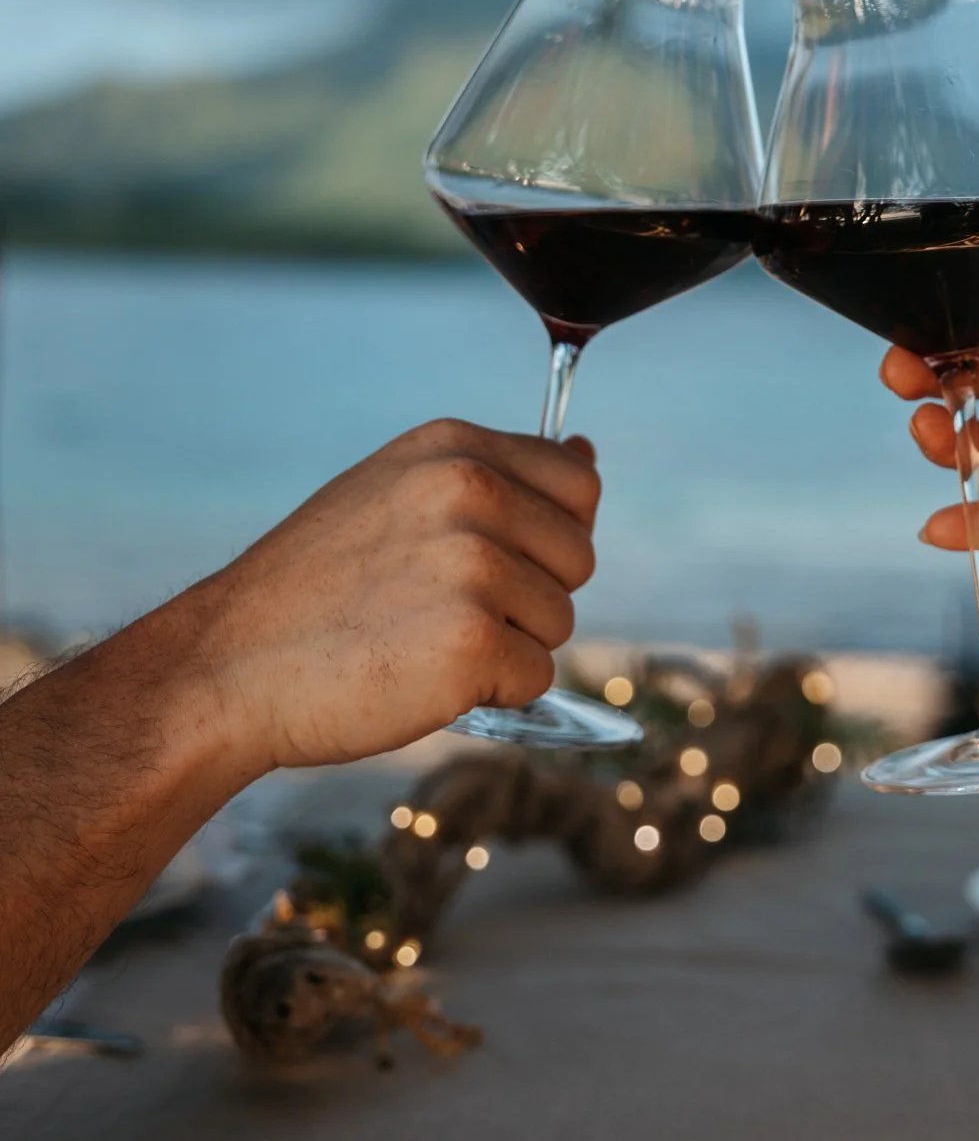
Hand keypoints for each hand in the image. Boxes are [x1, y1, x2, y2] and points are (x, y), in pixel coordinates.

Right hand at [177, 420, 599, 772]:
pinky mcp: (473, 641)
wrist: (227, 667)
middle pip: (578, 557)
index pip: (577, 483)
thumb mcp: (398, 492)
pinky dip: (491, 693)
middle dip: (531, 595)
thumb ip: (494, 474)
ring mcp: (474, 565)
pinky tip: (422, 677)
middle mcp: (469, 491)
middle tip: (443, 609)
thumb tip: (588, 453)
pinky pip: (535, 679)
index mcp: (454, 447)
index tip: (494, 559)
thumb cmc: (316, 588)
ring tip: (422, 639)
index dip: (550, 534)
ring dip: (508, 646)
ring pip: (560, 622)